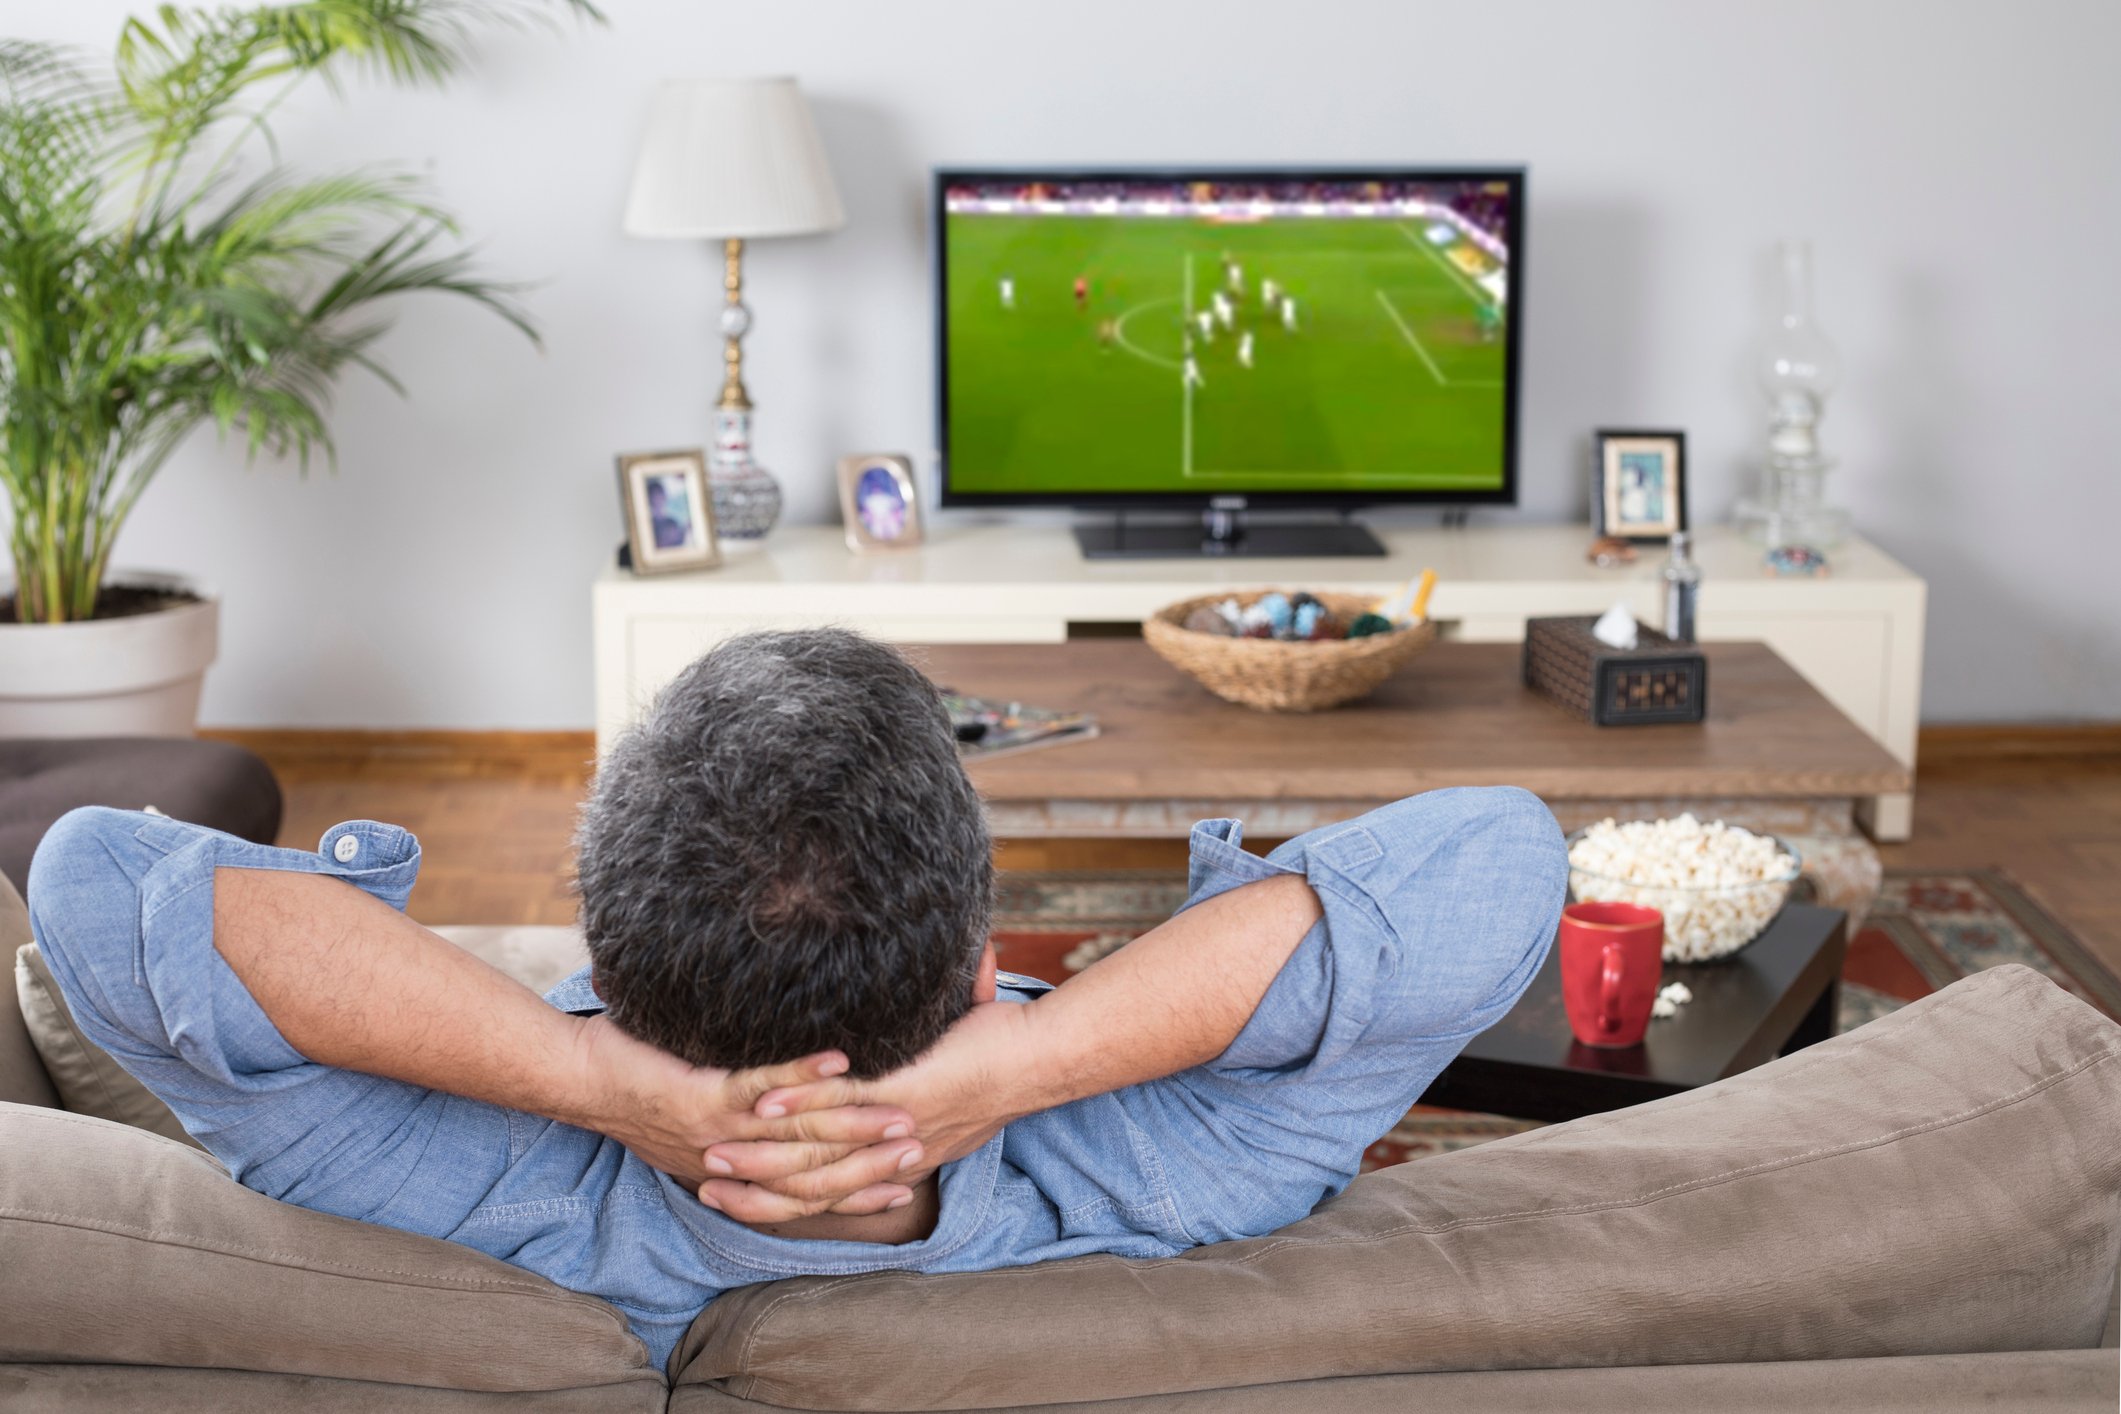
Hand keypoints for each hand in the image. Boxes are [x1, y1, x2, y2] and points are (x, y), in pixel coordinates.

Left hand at [569, 1014, 922, 1217]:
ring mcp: (720, 1131)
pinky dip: (804, 1074)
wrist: (579, 1080)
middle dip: (872, 1162)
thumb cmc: (637, 1089)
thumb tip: (781, 1114)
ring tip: (900, 1110)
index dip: (858, 1191)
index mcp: (733, 1174)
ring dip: (855, 1122)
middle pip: (815, 1172)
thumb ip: (740, 1123)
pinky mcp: (703, 1096)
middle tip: (920, 1147)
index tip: (906, 1181)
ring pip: (799, 1136)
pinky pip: (762, 1085)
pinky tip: (841, 1059)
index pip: (808, 1194)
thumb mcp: (695, 1122)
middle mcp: (732, 1162)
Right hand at [699, 999, 1037, 1218]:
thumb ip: (914, 1079)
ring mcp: (894, 1128)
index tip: (734, 1195)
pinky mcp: (902, 1096)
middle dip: (754, 1192)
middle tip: (704, 1188)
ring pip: (815, 1157)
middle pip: (810, 1188)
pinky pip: (838, 1109)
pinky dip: (796, 1106)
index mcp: (901, 1161)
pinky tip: (758, 1107)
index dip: (779, 1200)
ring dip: (760, 1158)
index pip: (827, 1192)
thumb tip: (893, 1071)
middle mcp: (893, 1157)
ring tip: (713, 1155)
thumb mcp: (946, 1082)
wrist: (1040, 1058)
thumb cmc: (998, 1059)